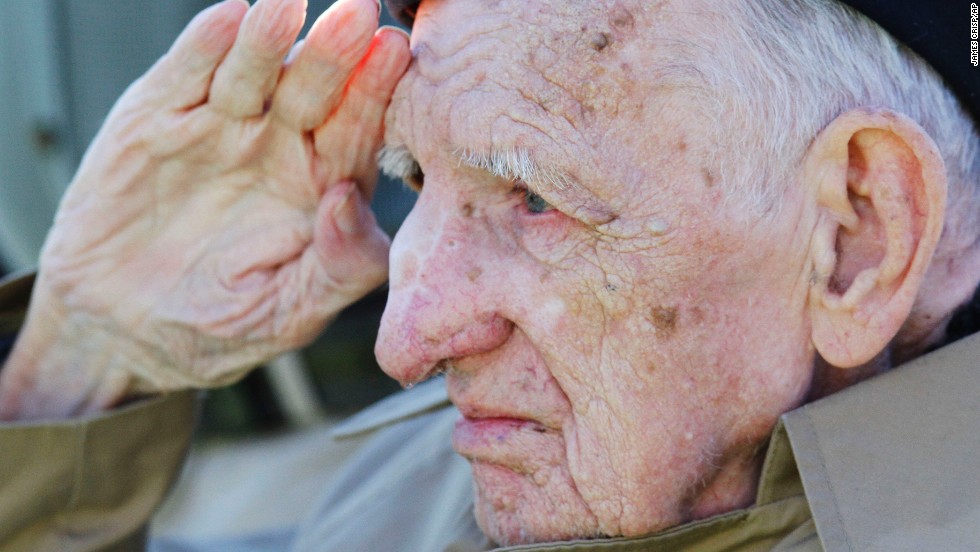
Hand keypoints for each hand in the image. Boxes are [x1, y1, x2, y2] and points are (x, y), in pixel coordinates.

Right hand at [0, 0, 410, 417]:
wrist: (121, 334)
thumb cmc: (220, 328)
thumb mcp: (291, 314)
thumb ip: (340, 268)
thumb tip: (350, 201)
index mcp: (324, 186)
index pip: (358, 132)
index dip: (376, 94)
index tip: (397, 55)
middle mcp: (279, 147)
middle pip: (315, 90)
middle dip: (336, 52)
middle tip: (359, 13)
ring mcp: (220, 127)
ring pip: (253, 72)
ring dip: (271, 39)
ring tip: (288, 7)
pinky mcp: (157, 121)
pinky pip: (185, 76)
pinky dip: (203, 49)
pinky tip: (229, 20)